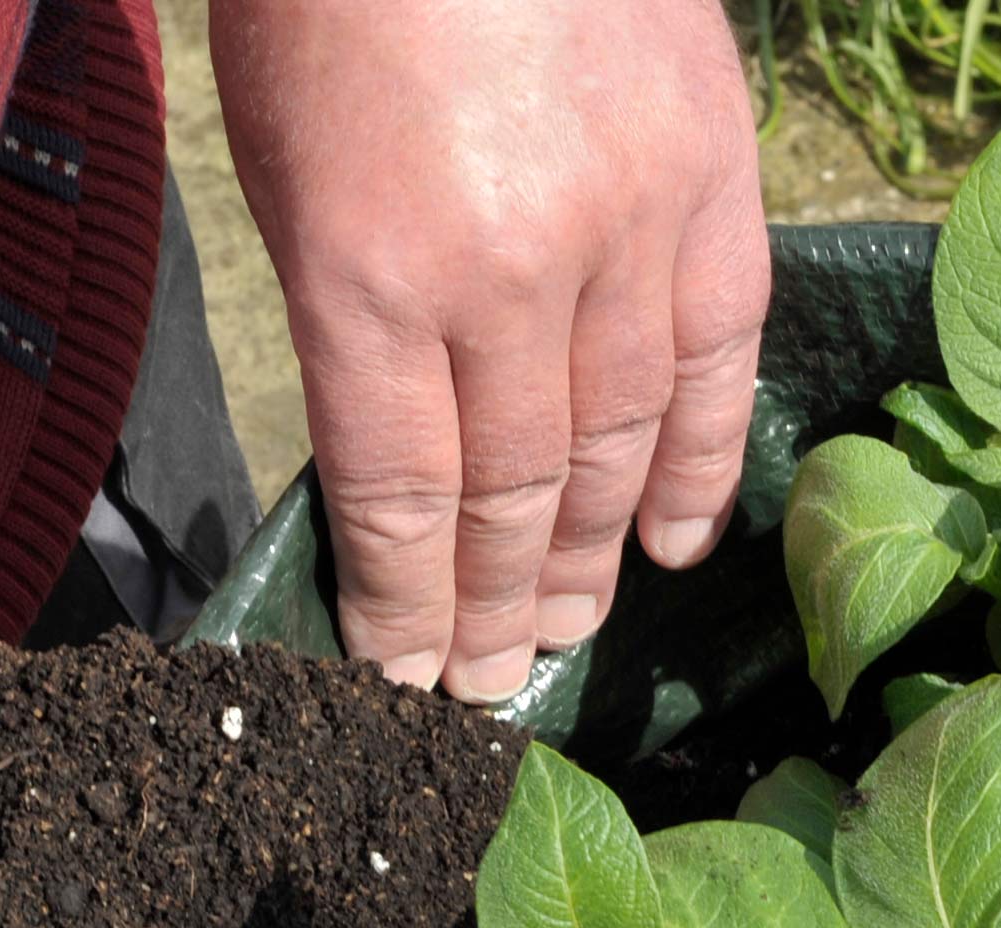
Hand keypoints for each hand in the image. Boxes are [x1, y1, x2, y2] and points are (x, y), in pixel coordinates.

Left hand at [210, 0, 766, 703]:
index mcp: (373, 273)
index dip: (402, 610)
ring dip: (582, 560)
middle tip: (483, 688)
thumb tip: (392, 463)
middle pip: (508, 494)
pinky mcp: (713, 178)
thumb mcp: (285, 167)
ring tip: (559, 639)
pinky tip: (668, 542)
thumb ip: (343, 315)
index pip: (400, 498)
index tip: (399, 680)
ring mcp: (626, 226)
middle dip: (489, 610)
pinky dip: (696, 463)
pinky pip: (715, 357)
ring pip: (616, 445)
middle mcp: (508, 273)